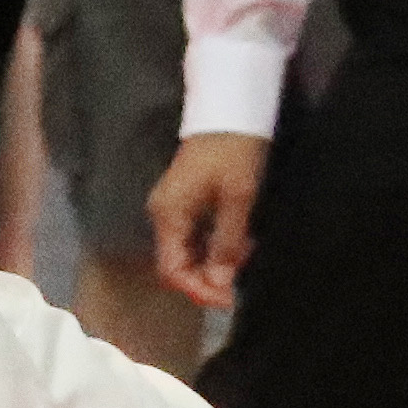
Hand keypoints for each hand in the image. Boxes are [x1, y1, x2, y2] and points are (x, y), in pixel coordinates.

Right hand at [150, 130, 271, 309]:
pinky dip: (214, 248)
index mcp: (169, 215)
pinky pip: (194, 237)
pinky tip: (239, 246)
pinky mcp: (185, 201)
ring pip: (187, 253)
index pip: (172, 270)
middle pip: (176, 264)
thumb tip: (219, 283)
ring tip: (244, 262)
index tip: (229, 299)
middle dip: (207, 280)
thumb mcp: (237, 198)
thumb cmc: (234, 150)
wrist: (231, 108)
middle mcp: (163, 214)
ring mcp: (172, 208)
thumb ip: (226, 243)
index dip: (198, 290)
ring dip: (213, 265)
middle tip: (239, 285)